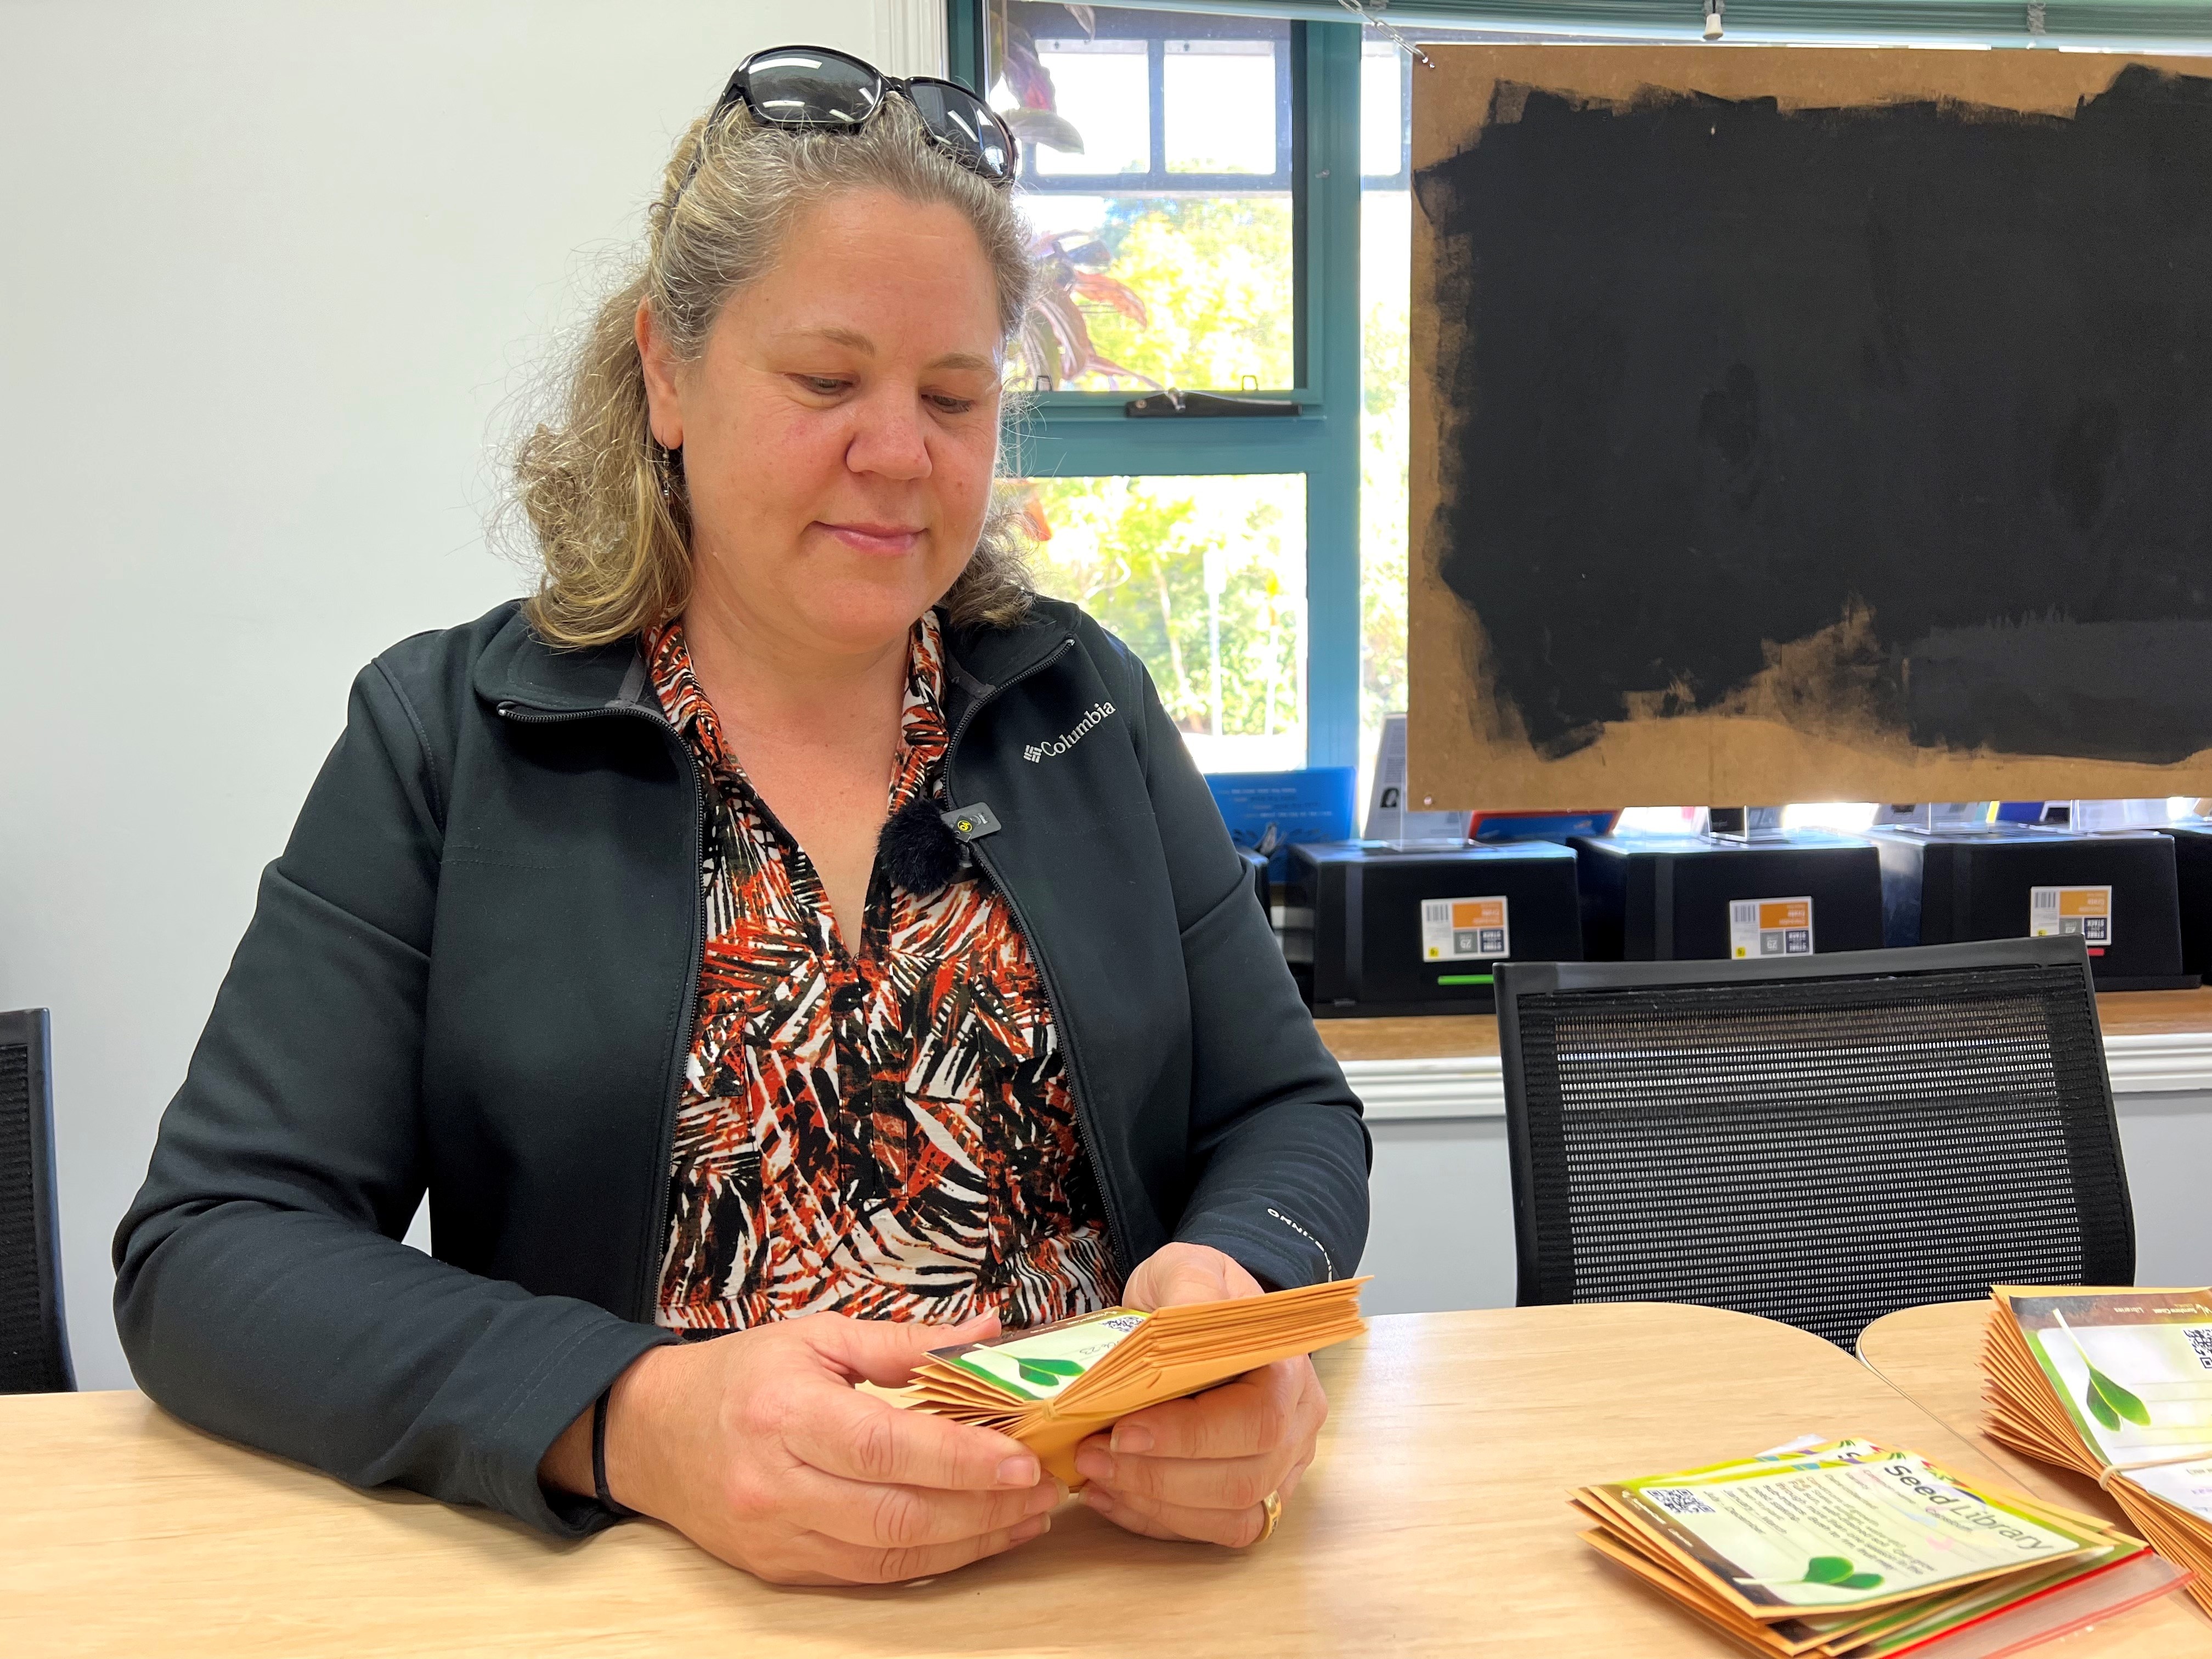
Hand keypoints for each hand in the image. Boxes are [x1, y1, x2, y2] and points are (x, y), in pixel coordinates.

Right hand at [542, 1311, 1062, 1584]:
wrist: (651, 1435)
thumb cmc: (739, 1376)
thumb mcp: (815, 1336)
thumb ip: (904, 1341)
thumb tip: (988, 1330)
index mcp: (786, 1413)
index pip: (886, 1446)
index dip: (960, 1459)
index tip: (1022, 1458)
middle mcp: (778, 1484)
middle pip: (895, 1512)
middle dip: (980, 1509)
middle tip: (1041, 1490)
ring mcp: (777, 1536)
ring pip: (888, 1553)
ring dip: (967, 1542)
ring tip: (1024, 1518)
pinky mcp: (780, 1569)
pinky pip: (866, 1573)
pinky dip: (927, 1560)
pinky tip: (971, 1539)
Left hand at [1074, 1243, 1328, 1547]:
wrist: (1206, 1312)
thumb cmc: (1196, 1291)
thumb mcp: (1189, 1268)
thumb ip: (1189, 1291)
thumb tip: (1186, 1318)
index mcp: (1288, 1371)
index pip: (1256, 1421)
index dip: (1191, 1436)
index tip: (1123, 1431)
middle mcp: (1297, 1427)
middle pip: (1243, 1479)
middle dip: (1159, 1477)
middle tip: (1090, 1454)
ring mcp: (1281, 1468)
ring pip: (1231, 1517)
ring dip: (1155, 1504)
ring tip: (1094, 1476)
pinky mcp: (1254, 1497)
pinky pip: (1213, 1530)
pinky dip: (1156, 1520)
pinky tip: (1108, 1496)